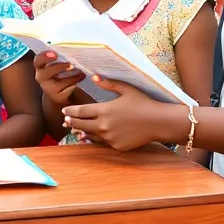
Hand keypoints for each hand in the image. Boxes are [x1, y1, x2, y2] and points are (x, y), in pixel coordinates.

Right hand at [34, 51, 84, 105]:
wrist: (56, 91)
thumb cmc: (57, 72)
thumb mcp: (54, 63)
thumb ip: (59, 57)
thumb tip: (73, 50)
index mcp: (40, 66)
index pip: (38, 60)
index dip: (45, 57)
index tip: (54, 54)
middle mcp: (41, 77)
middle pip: (47, 72)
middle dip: (59, 67)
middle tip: (70, 64)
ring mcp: (48, 88)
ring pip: (60, 82)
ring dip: (72, 75)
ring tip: (81, 71)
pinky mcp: (57, 96)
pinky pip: (68, 88)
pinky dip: (76, 81)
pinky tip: (81, 76)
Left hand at [60, 76, 184, 151]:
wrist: (158, 122)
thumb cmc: (143, 103)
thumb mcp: (126, 89)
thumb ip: (109, 84)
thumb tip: (94, 77)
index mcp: (104, 110)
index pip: (80, 111)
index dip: (70, 111)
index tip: (65, 110)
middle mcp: (104, 125)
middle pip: (80, 125)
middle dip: (71, 122)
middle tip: (66, 120)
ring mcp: (110, 138)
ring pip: (90, 135)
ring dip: (81, 132)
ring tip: (75, 129)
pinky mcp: (116, 147)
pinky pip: (102, 143)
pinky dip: (95, 139)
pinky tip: (91, 136)